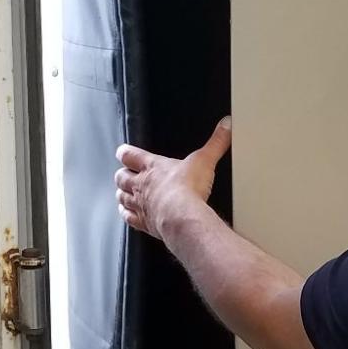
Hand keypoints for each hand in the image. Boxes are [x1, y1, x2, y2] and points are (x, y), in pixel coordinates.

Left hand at [115, 118, 232, 245]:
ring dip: (121, 195)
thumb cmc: (188, 188)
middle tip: (124, 174)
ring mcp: (141, 205)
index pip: (130, 155)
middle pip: (121, 177)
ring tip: (123, 193)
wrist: (182, 216)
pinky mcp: (144, 223)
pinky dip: (126, 215)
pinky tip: (128, 215)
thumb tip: (225, 126)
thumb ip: (216, 142)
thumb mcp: (204, 160)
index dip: (125, 153)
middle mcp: (142, 185)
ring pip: (122, 197)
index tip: (123, 152)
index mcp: (153, 166)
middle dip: (122, 175)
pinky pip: (129, 218)